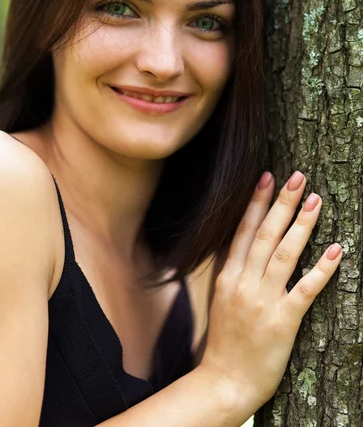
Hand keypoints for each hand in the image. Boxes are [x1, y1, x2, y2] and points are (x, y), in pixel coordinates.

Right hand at [199, 171, 341, 410]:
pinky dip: (321, 269)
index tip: (267, 177)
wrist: (223, 380)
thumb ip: (232, 270)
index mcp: (228, 275)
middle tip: (298, 177)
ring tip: (316, 201)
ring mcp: (263, 301)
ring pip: (285, 254)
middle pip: (265, 234)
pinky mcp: (282, 321)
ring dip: (302, 225)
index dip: (256, 202)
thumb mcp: (221, 298)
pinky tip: (336, 250)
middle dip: (282, 203)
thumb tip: (242, 242)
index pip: (244, 230)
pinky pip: (305, 289)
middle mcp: (244, 282)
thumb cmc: (226, 340)